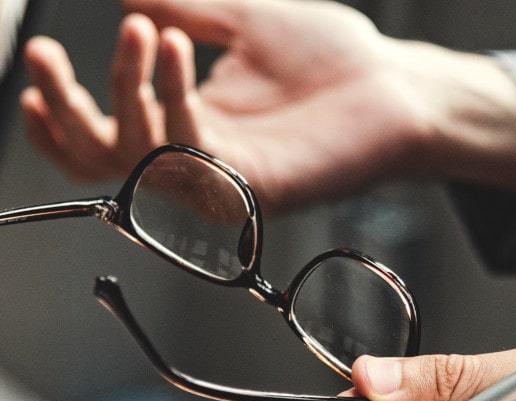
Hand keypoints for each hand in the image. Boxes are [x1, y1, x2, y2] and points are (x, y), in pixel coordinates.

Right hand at [22, 0, 515, 213]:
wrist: (398, 81)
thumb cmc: (335, 58)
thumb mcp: (244, 20)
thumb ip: (183, 9)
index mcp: (192, 125)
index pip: (106, 139)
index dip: (61, 113)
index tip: (38, 62)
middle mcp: (202, 159)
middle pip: (105, 159)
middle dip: (68, 109)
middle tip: (46, 55)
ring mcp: (229, 178)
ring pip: (140, 158)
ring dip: (125, 89)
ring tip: (143, 30)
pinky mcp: (259, 189)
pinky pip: (191, 157)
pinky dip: (170, 100)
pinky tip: (172, 47)